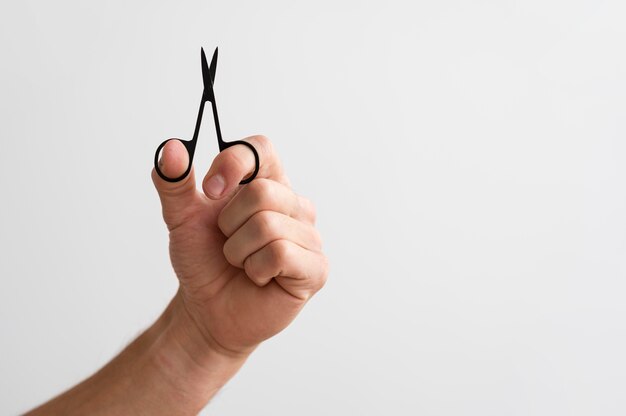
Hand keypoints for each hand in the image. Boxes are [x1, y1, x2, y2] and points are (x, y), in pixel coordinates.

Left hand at [152, 135, 327, 356]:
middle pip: (262, 192)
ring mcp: (309, 236)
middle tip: (228, 242)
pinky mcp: (316, 268)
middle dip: (229, 224)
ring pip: (268, 226)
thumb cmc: (203, 261)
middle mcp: (294, 204)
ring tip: (242, 263)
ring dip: (238, 252)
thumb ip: (173, 181)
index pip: (260, 148)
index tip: (209, 190)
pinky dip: (256, 270)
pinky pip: (281, 254)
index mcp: (267, 182)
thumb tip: (171, 148)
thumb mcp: (180, 217)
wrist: (208, 310)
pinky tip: (259, 278)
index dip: (233, 164)